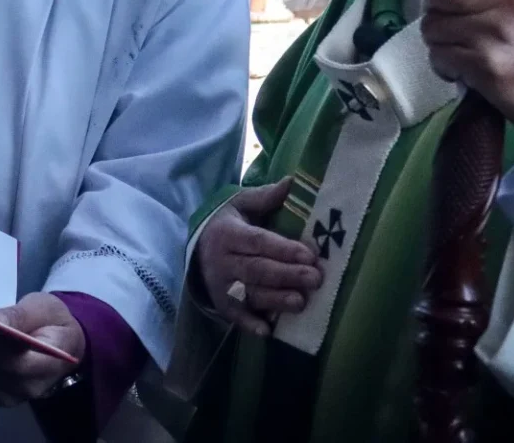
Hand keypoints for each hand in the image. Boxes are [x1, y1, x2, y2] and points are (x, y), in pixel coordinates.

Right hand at [192, 178, 321, 336]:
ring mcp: (221, 285)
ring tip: (301, 302)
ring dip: (275, 301)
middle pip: (256, 270)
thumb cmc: (229, 223)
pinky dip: (250, 325)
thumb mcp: (241, 204)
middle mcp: (222, 261)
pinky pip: (236, 317)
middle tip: (315, 279)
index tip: (310, 255)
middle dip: (287, 275)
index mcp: (228, 234)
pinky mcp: (222, 305)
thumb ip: (266, 196)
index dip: (283, 249)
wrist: (198, 247)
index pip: (257, 242)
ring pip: (249, 294)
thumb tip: (293, 181)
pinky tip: (268, 332)